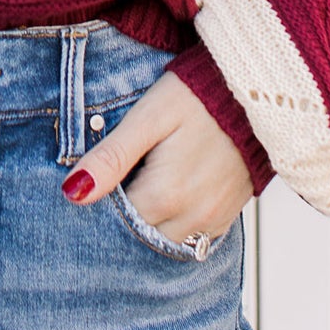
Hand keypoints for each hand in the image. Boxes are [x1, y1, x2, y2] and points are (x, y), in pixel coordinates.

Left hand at [60, 71, 252, 242]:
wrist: (256, 90)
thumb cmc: (197, 95)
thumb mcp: (149, 117)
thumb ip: (112, 157)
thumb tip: (73, 193)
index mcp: (165, 196)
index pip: (115, 222)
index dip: (101, 200)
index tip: (100, 174)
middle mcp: (191, 218)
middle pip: (140, 235)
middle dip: (125, 213)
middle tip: (123, 174)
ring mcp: (213, 220)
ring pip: (166, 239)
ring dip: (151, 219)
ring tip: (146, 179)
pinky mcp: (228, 215)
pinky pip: (193, 236)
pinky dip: (176, 221)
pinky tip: (171, 189)